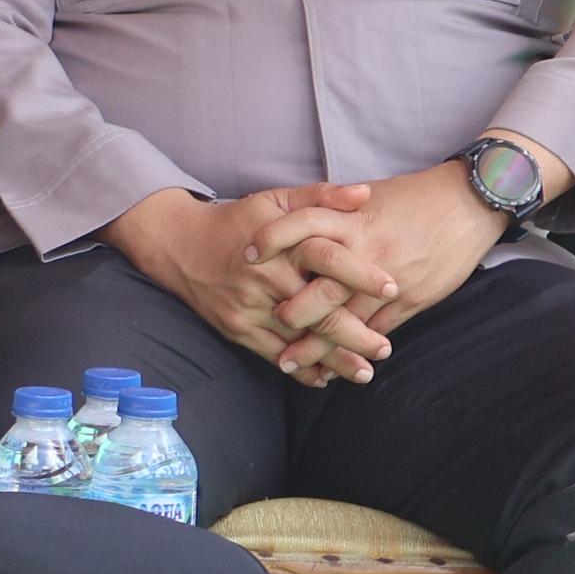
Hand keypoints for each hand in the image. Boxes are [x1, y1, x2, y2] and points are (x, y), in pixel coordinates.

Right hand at [105, 181, 394, 384]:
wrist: (182, 245)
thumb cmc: (238, 221)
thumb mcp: (276, 200)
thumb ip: (321, 197)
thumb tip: (364, 195)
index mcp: (281, 245)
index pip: (328, 258)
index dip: (362, 274)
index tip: (392, 288)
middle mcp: (266, 279)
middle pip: (319, 311)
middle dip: (356, 334)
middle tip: (385, 348)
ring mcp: (250, 307)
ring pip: (300, 341)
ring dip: (334, 360)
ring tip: (364, 371)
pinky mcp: (237, 328)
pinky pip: (274, 354)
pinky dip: (301, 369)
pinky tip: (324, 378)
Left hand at [252, 158, 522, 340]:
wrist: (467, 202)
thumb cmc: (415, 198)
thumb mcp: (369, 197)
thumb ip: (335, 211)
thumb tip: (301, 223)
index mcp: (352, 220)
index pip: (300, 227)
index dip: (271, 240)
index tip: (246, 255)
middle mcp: (367, 252)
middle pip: (321, 289)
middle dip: (293, 315)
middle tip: (268, 327)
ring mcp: (390, 281)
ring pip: (348, 320)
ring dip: (318, 346)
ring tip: (291, 362)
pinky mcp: (412, 300)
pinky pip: (378, 330)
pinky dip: (356, 347)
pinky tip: (340, 363)